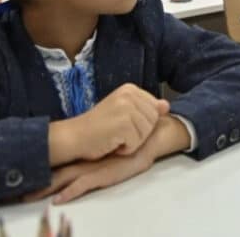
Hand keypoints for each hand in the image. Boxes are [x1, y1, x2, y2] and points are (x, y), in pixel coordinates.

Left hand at [26, 149, 154, 205]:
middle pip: (55, 172)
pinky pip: (81, 186)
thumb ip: (98, 154)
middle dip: (37, 182)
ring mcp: (92, 168)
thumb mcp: (110, 150)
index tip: (27, 174)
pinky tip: (58, 200)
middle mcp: (85, 160)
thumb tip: (88, 157)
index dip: (43, 168)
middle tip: (19, 192)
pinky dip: (69, 194)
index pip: (59, 162)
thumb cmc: (130, 145)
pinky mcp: (102, 175)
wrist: (147, 139)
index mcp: (85, 154)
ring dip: (46, 189)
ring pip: (63, 180)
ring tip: (28, 197)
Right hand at [49, 83, 168, 164]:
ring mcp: (126, 108)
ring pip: (146, 133)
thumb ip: (146, 108)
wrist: (73, 137)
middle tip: (117, 133)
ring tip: (114, 137)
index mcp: (130, 89)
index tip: (121, 123)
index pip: (154, 109)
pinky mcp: (123, 124)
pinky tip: (111, 144)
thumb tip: (167, 105)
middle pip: (153, 121)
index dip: (141, 123)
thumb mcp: (124, 114)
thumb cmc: (97, 128)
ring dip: (132, 142)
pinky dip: (125, 150)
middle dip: (139, 133)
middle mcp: (129, 94)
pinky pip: (136, 144)